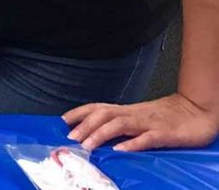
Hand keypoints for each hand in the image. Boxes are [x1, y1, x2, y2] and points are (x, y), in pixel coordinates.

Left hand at [63, 93, 218, 151]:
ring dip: (101, 134)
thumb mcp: (139, 118)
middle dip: (85, 125)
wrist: (196, 110)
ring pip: (120, 124)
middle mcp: (133, 114)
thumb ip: (121, 123)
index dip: (79, 113)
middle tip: (71, 138)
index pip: (98, 108)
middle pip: (104, 115)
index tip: (62, 120)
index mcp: (127, 110)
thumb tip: (97, 132)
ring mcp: (148, 123)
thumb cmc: (165, 116)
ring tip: (88, 145)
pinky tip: (121, 150)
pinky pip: (147, 138)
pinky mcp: (164, 133)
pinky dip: (133, 143)